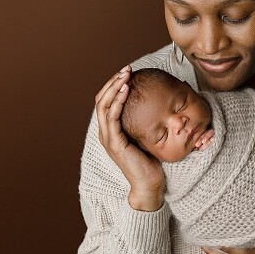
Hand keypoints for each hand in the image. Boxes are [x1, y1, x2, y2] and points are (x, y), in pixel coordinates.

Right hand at [94, 67, 164, 210]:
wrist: (149, 184)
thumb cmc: (150, 162)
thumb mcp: (145, 136)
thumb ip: (142, 121)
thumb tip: (153, 103)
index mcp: (111, 131)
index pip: (105, 102)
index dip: (114, 85)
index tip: (127, 73)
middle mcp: (105, 133)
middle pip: (101, 100)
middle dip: (113, 82)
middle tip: (126, 69)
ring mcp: (108, 139)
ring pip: (104, 106)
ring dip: (114, 87)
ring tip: (125, 75)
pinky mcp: (115, 144)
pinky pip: (112, 118)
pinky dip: (117, 101)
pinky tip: (126, 90)